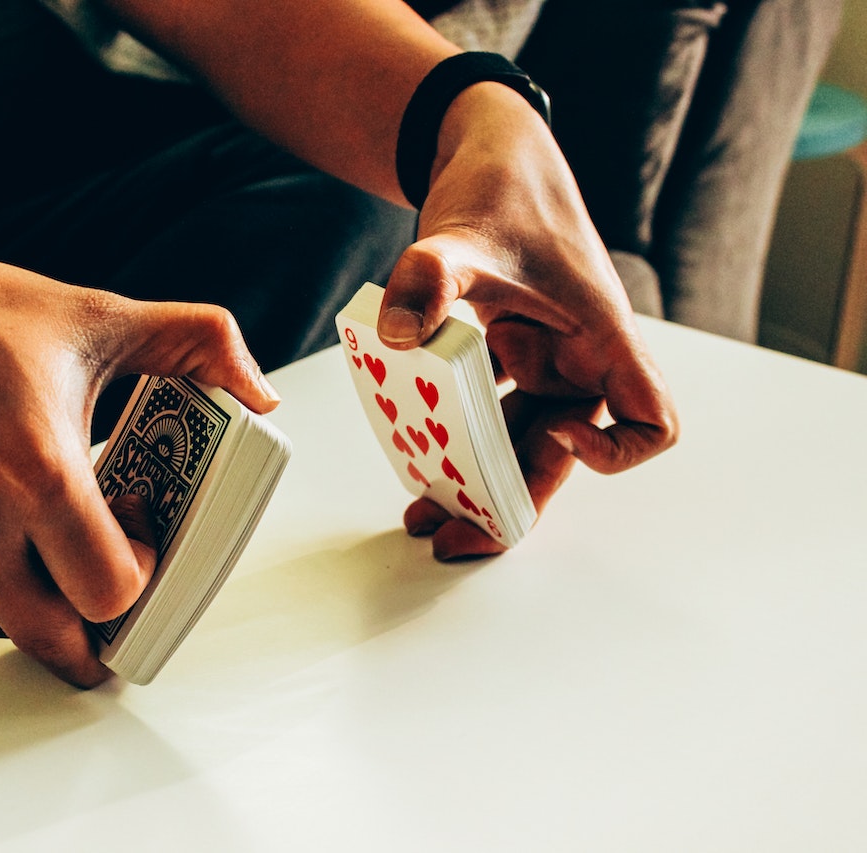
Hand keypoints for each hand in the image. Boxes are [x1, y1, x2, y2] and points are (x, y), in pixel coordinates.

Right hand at [0, 207, 278, 686]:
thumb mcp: (96, 317)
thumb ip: (198, 346)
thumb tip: (260, 391)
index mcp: (38, 470)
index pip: (112, 591)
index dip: (141, 582)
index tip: (140, 548)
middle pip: (54, 640)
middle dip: (95, 634)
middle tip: (109, 607)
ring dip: (36, 604)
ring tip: (47, 548)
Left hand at [380, 83, 677, 556]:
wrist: (487, 155)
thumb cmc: (502, 191)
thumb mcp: (460, 235)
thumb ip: (430, 278)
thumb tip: (397, 335)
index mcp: (601, 337)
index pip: (653, 421)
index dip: (613, 451)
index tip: (551, 435)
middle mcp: (579, 359)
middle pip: (565, 455)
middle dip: (511, 502)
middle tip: (450, 535)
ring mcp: (544, 360)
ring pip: (520, 441)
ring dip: (476, 479)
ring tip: (422, 512)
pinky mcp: (509, 355)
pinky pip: (489, 412)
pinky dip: (456, 437)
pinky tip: (411, 453)